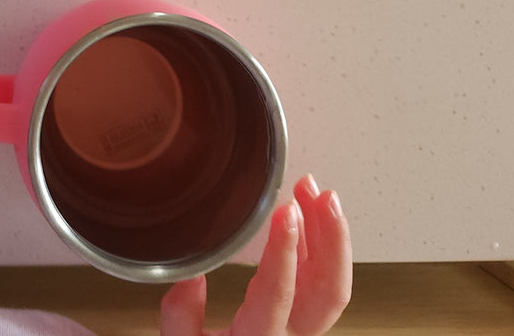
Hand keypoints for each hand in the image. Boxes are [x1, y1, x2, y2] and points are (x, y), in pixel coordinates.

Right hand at [160, 176, 350, 335]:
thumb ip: (181, 319)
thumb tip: (190, 278)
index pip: (279, 294)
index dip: (284, 250)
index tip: (284, 212)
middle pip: (330, 290)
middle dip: (331, 237)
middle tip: (320, 196)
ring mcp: (302, 326)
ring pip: (332, 281)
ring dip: (328, 232)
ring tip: (312, 192)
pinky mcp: (302, 314)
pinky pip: (319, 277)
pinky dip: (317, 241)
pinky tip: (304, 214)